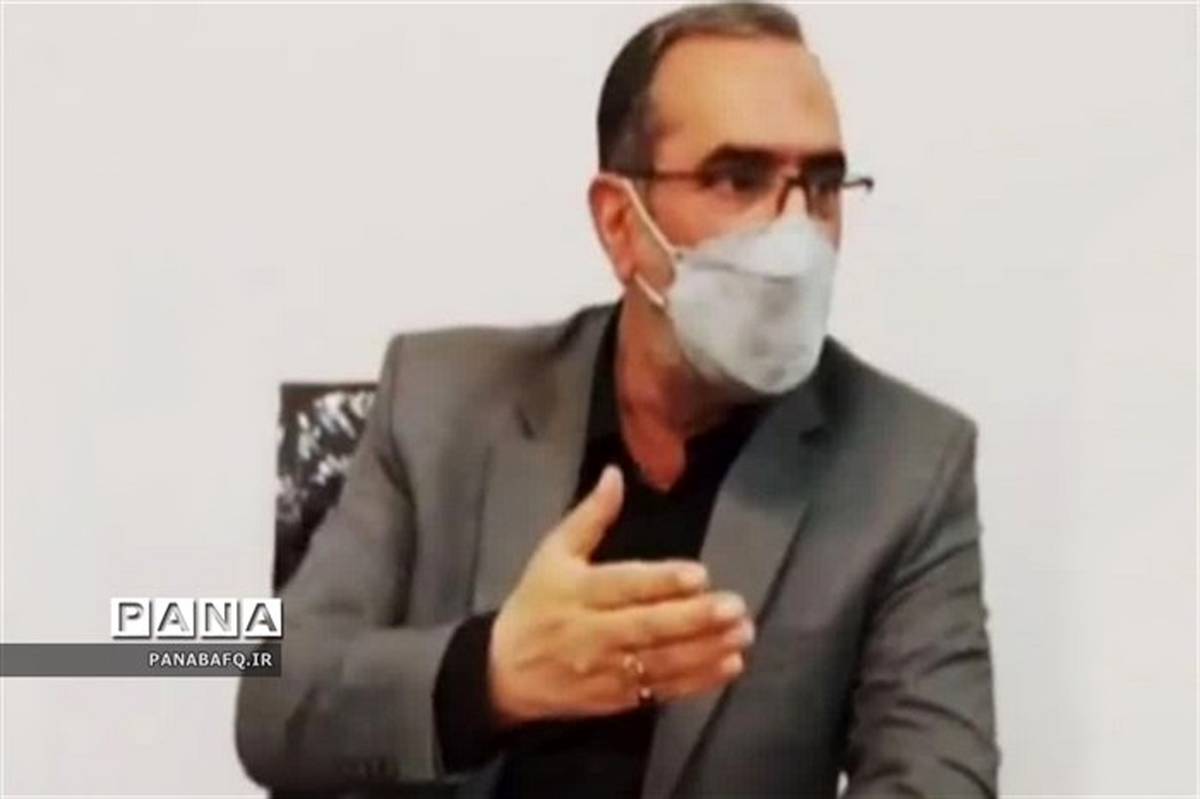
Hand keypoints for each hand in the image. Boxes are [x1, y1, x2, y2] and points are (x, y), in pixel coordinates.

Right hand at [488, 465, 753, 726]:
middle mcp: (592, 632)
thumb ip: (590, 517)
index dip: (661, 581)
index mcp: (576, 591)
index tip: (699, 574)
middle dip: (694, 618)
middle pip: (648, 626)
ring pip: (661, 662)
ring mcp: (606, 670)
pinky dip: (697, 681)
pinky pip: (662, 690)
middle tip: (735, 607)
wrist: (504, 673)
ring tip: (742, 634)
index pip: (623, 585)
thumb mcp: (552, 554)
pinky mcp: (618, 699)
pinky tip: (728, 665)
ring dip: (706, 649)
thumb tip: (615, 474)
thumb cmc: (536, 603)